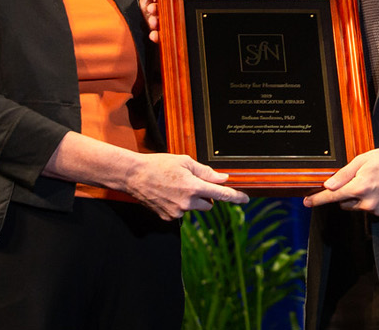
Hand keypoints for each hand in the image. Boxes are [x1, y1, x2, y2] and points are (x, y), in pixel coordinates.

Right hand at [124, 153, 249, 219]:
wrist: (133, 176)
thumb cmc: (159, 165)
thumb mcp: (185, 162)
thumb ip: (205, 172)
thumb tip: (222, 178)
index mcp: (194, 187)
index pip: (221, 195)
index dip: (235, 197)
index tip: (245, 199)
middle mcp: (187, 202)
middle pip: (209, 204)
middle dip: (206, 196)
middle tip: (193, 183)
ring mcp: (176, 212)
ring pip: (194, 208)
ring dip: (192, 200)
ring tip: (176, 187)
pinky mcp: (167, 217)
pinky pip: (181, 212)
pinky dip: (179, 205)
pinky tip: (168, 194)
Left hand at [303, 145, 378, 216]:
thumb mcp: (363, 160)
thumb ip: (344, 174)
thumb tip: (328, 185)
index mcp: (360, 187)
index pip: (333, 196)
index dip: (318, 199)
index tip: (307, 202)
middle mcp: (368, 201)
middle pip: (344, 203)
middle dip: (346, 193)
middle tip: (358, 179)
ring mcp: (377, 209)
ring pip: (357, 207)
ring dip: (358, 198)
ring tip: (372, 183)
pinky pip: (370, 209)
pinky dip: (370, 202)